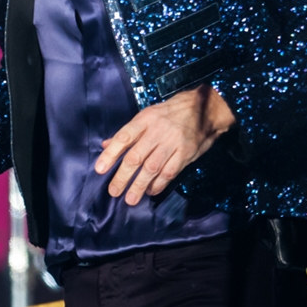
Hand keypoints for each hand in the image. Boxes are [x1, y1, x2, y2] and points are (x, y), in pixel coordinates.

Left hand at [94, 84, 234, 204]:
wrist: (206, 108)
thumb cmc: (172, 112)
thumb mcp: (148, 115)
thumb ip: (128, 132)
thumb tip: (106, 145)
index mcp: (145, 119)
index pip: (123, 138)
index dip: (110, 155)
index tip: (100, 170)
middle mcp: (157, 131)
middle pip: (136, 157)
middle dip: (123, 176)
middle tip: (114, 191)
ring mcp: (172, 142)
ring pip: (151, 168)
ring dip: (139, 185)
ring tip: (130, 199)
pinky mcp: (185, 153)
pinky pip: (169, 172)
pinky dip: (158, 184)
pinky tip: (150, 191)